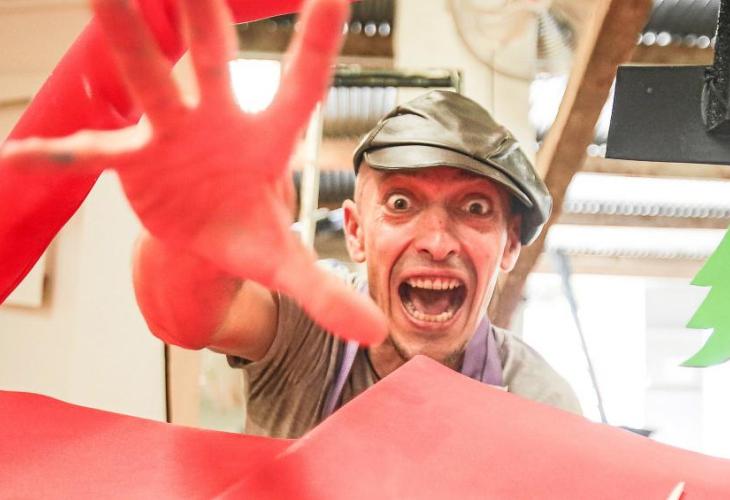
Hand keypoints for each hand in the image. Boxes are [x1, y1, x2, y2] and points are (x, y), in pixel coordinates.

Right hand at [0, 0, 386, 344]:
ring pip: (146, 81)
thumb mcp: (285, 266)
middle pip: (213, 59)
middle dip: (202, 14)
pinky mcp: (132, 159)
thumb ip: (325, 293)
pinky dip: (57, 156)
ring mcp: (171, 135)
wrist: (204, 238)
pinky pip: (90, 153)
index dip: (318, 40)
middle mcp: (218, 121)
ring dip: (124, 42)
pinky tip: (18, 156)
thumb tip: (373, 334)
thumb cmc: (249, 235)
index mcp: (266, 140)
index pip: (302, 83)